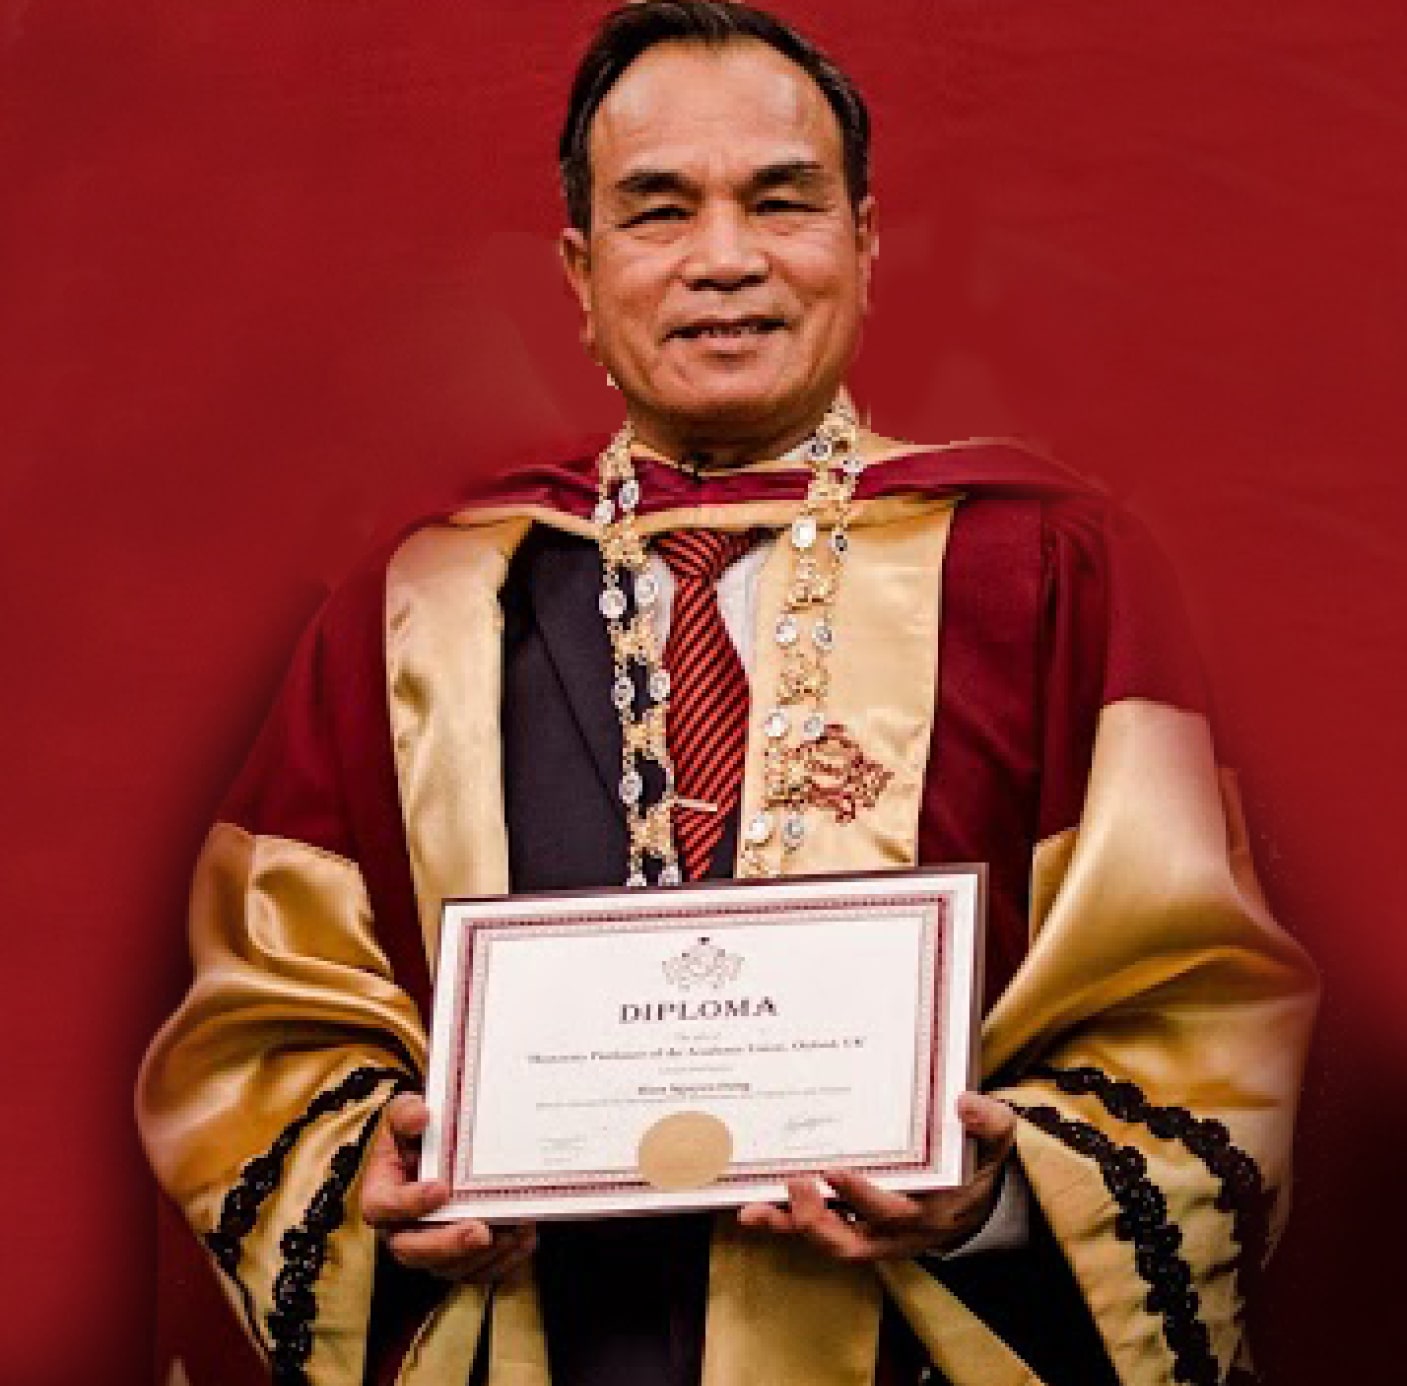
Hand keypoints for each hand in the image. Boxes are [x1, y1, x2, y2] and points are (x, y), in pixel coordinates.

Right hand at [360, 1092, 535, 1281]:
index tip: (441, 1189)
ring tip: (515, 1230)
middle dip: (448, 1245)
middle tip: (480, 1232)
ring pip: (450, 1268)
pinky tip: (524, 1238)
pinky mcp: (457, 1260)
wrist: (436, 1150)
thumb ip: (406, 1113)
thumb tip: (421, 1116)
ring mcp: (429, 1248)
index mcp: (382, 1194)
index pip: (383, 1207)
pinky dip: (503, 1261)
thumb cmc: (416, 1135)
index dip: (409, 1203)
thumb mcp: (405, 1115)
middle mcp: (400, 1229)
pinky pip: (476, 1272)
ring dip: (483, 1255)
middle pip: (413, 1251)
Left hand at [737, 1092, 1015, 1262]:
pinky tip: (755, 1209)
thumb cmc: (977, 1164)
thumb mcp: (995, 1141)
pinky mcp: (856, 1230)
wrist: (979, 1202)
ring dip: (791, 1228)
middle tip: (792, 1182)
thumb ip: (988, 1121)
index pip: (893, 1211)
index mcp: (930, 1210)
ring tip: (754, 1211)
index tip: (835, 1172)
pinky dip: (787, 1225)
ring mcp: (875, 1236)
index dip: (862, 1196)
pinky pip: (821, 1233)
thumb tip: (965, 1103)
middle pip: (852, 1241)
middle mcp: (897, 1231)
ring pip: (829, 1243)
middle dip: (817, 1218)